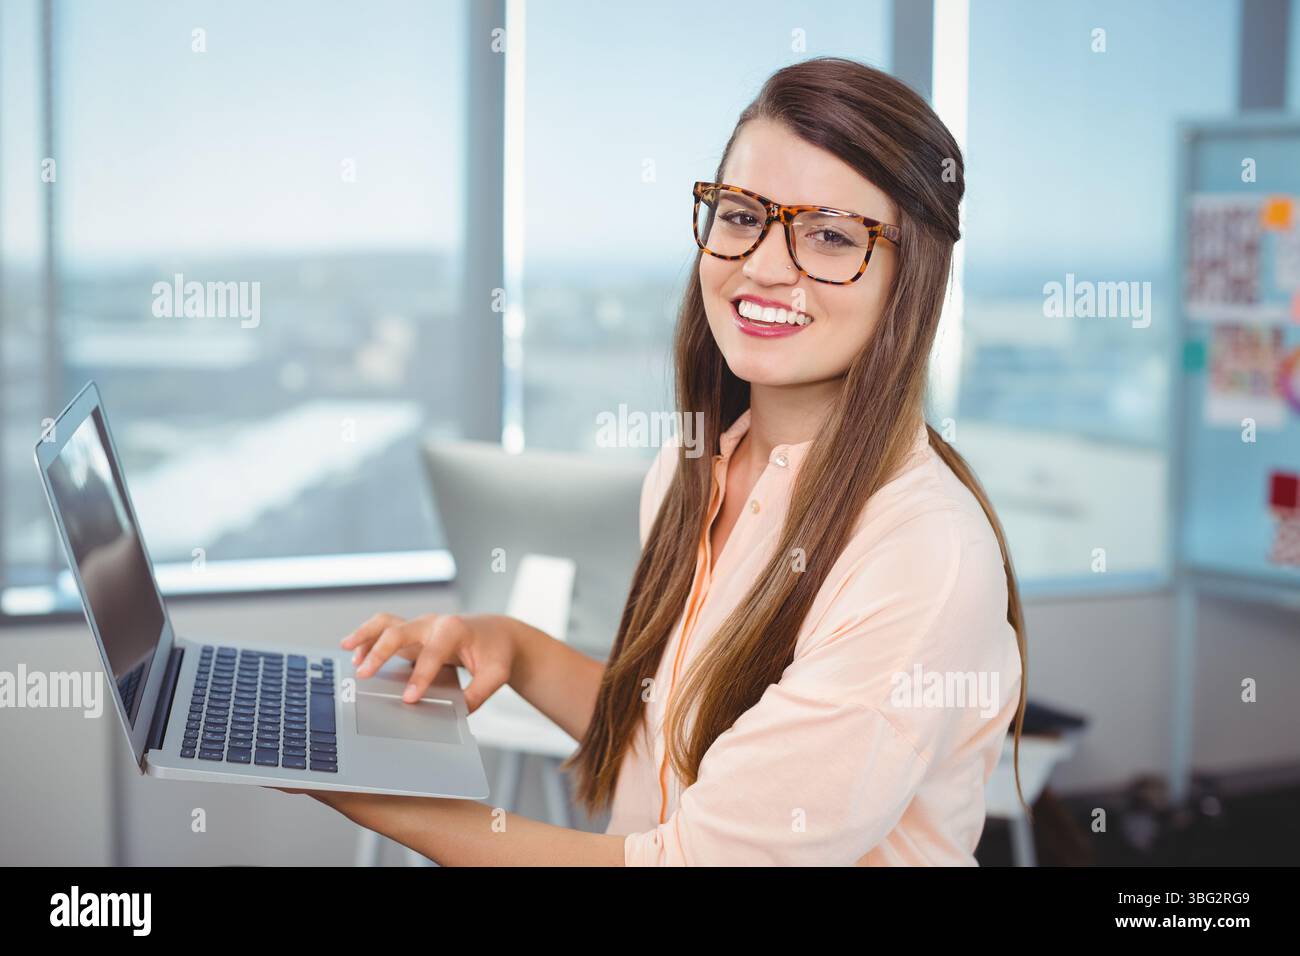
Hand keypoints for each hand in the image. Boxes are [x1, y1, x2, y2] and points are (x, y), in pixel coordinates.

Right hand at [341, 612, 515, 709]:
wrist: (499, 634)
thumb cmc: (497, 653)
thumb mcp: (496, 675)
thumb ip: (478, 694)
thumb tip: (457, 713)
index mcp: (455, 630)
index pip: (432, 654)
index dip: (420, 677)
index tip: (409, 698)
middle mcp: (434, 623)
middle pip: (401, 631)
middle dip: (381, 652)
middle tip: (364, 674)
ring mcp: (422, 625)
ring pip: (387, 622)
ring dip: (366, 634)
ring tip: (347, 649)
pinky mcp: (414, 632)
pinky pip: (386, 628)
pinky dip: (369, 637)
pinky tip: (355, 652)